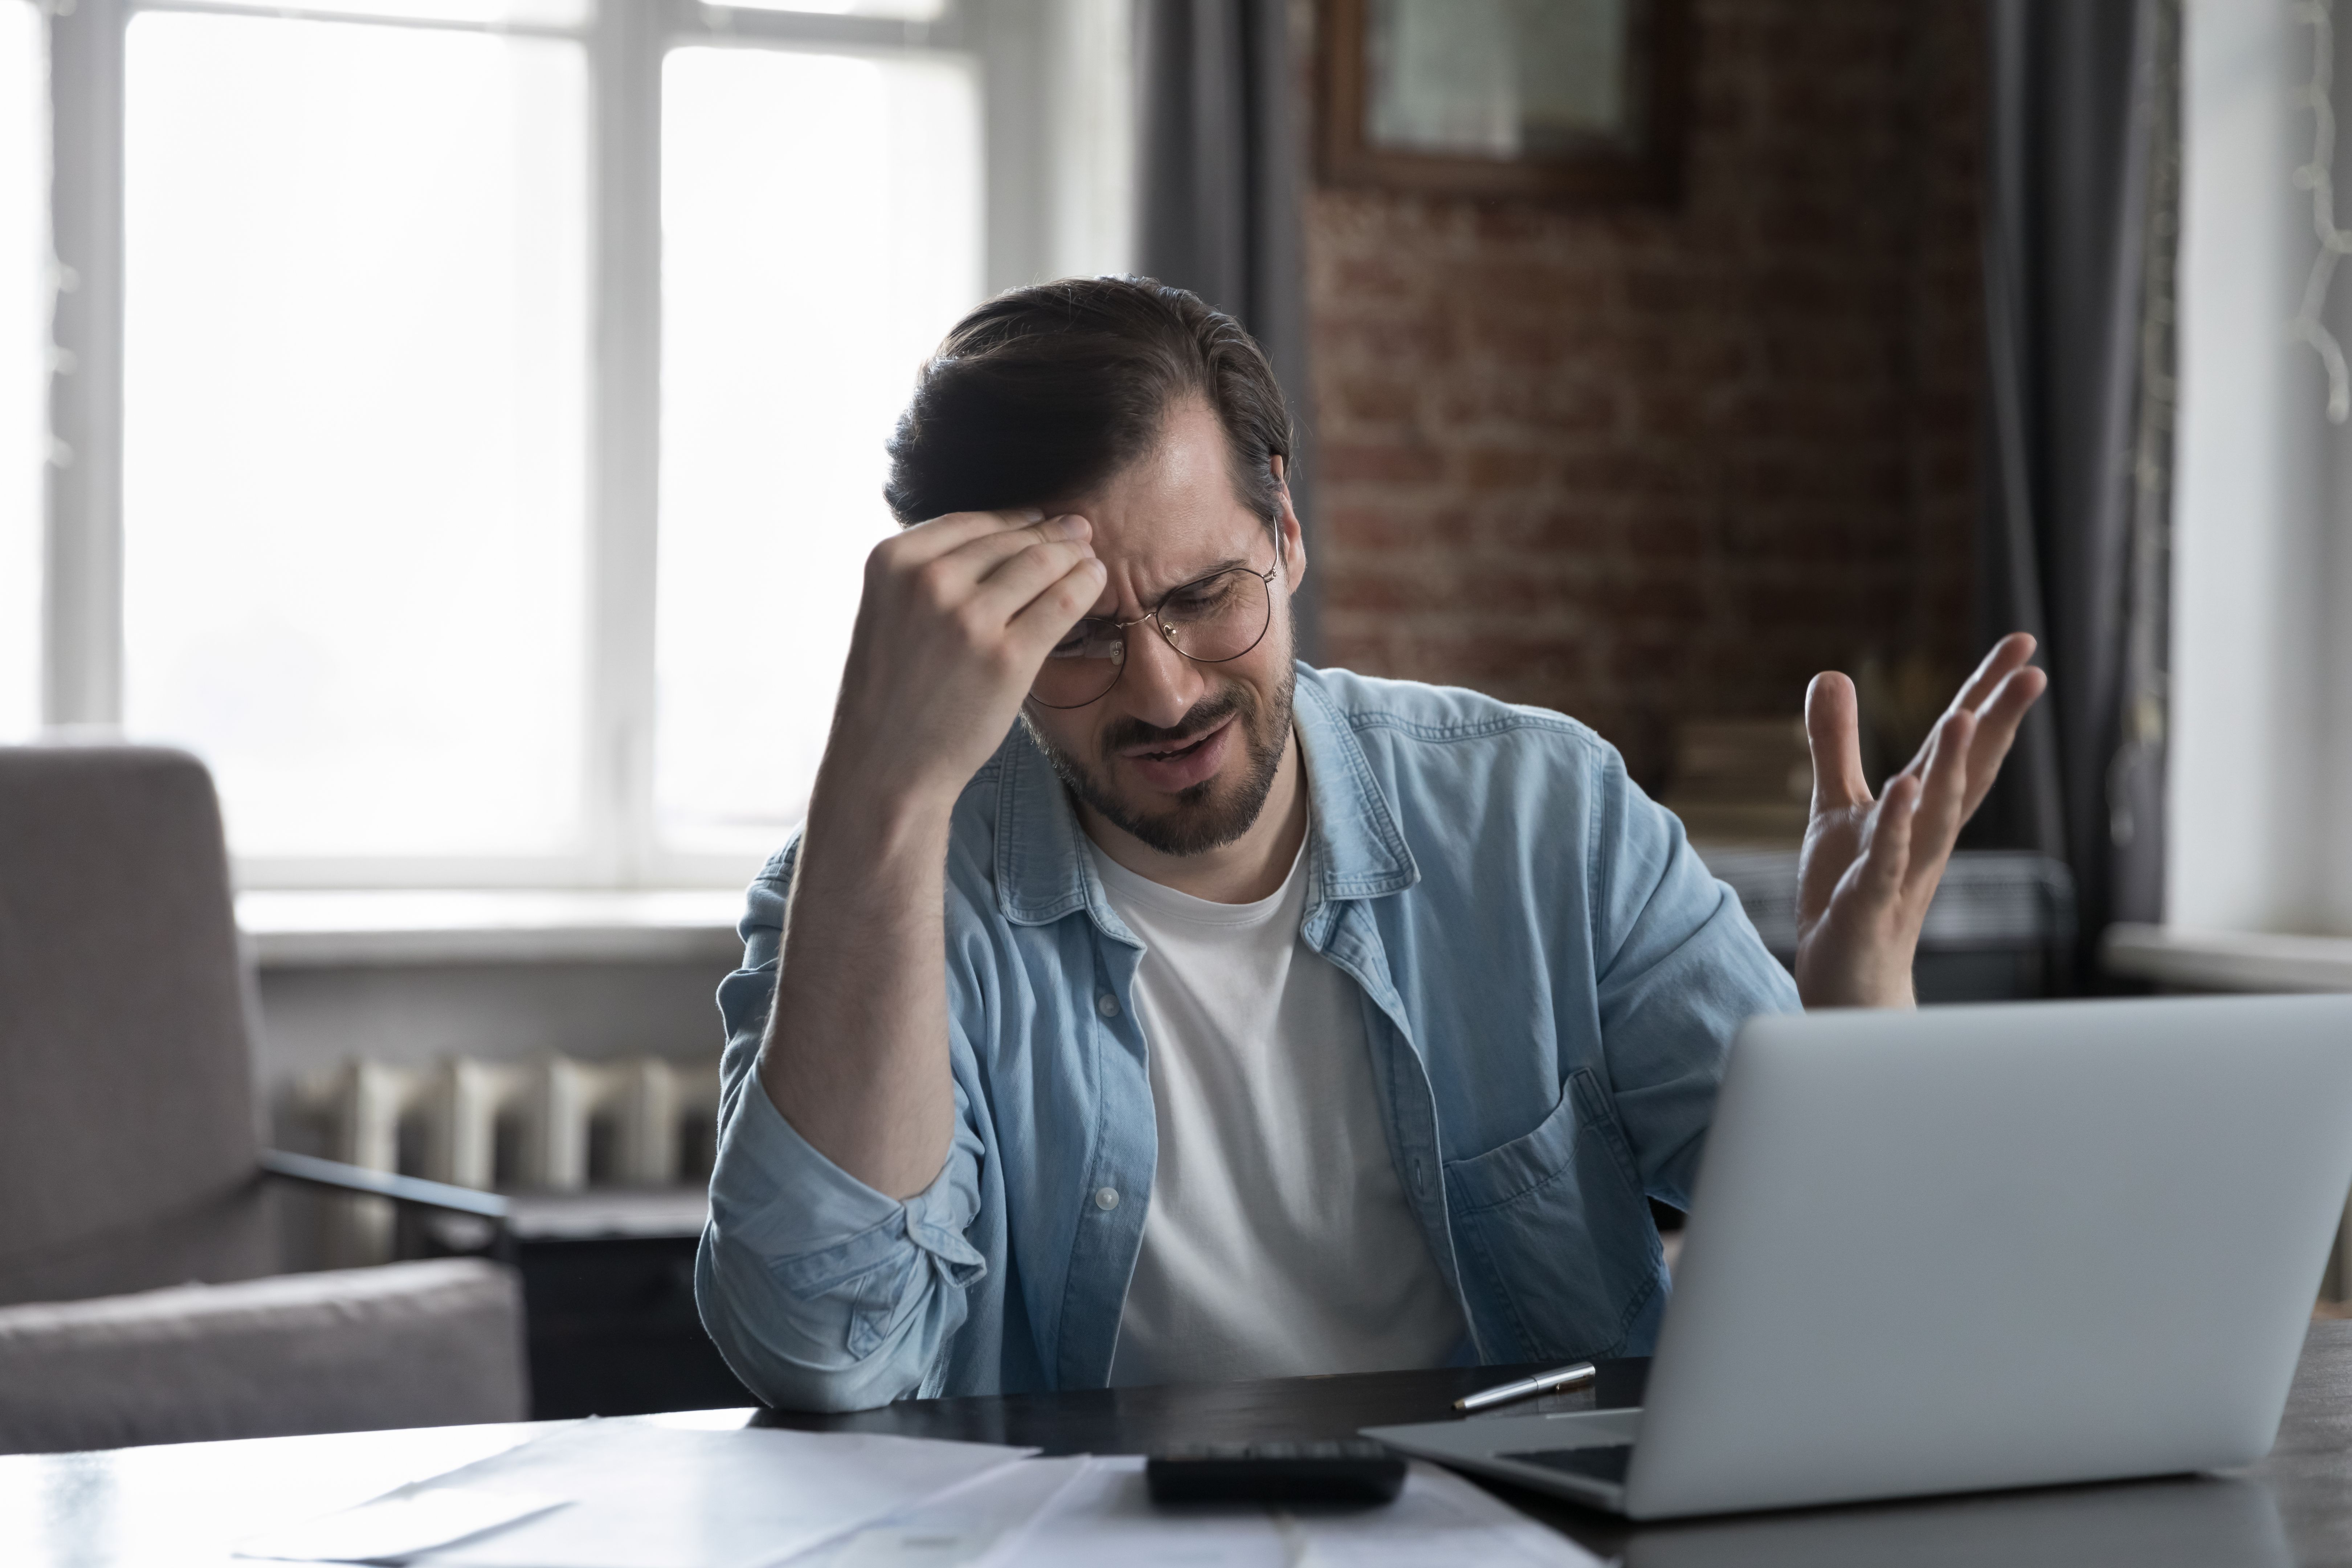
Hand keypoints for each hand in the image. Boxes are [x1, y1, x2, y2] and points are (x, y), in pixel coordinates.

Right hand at [820, 509, 1106, 820]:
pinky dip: (1086, 584)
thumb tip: (996, 540)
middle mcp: (928, 581)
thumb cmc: (889, 693)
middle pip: (1010, 539)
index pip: (970, 522)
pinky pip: (1063, 602)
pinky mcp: (1008, 658)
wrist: (884, 766)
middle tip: (1078, 531)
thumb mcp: (888, 613)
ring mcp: (969, 619)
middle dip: (1051, 532)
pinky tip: (1095, 580)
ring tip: (1089, 556)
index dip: (1014, 519)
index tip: (1039, 519)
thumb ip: (926, 575)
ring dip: (1074, 553)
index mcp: (891, 562)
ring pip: (1042, 562)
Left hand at [1792, 633, 2048, 1007]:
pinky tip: (1902, 788)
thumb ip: (1836, 744)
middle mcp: (1926, 835)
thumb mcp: (1839, 806)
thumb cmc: (1851, 892)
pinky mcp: (1871, 900)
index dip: (1990, 694)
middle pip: (1971, 771)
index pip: (1963, 745)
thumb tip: (1833, 674)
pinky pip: (1888, 858)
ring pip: (1938, 813)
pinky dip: (1897, 825)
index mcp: (1923, 808)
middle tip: (2033, 669)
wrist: (1846, 976)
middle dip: (1998, 721)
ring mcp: (1905, 868)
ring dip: (1951, 767)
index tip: (2024, 644)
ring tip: (1963, 715)